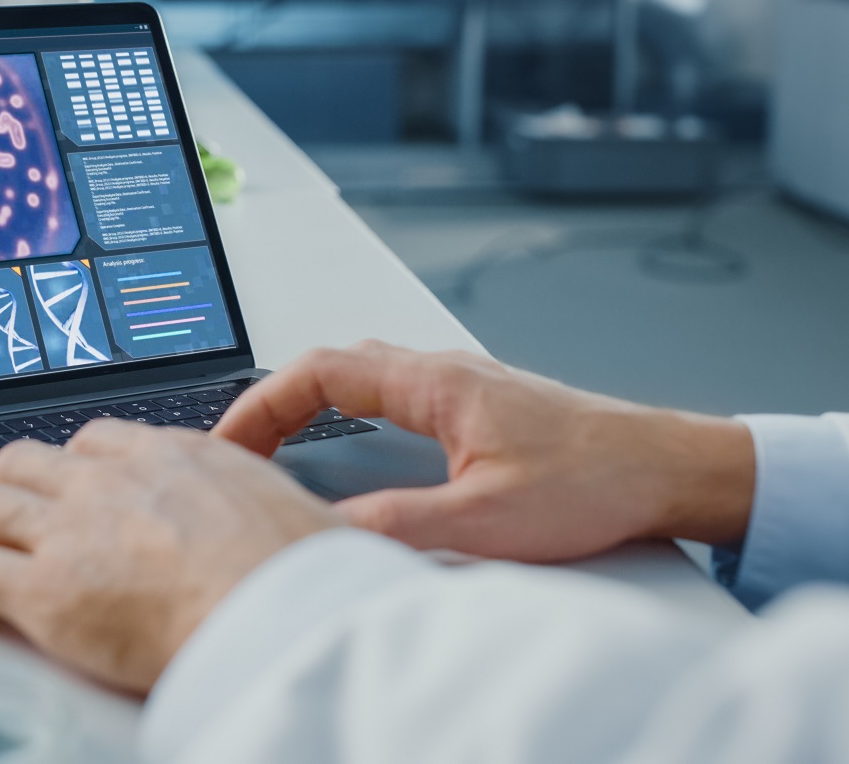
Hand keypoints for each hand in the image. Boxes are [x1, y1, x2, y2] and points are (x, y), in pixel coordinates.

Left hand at [0, 419, 339, 692]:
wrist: (282, 610)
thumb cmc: (306, 575)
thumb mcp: (302, 518)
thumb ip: (274, 516)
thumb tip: (313, 535)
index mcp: (175, 455)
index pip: (102, 442)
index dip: (69, 462)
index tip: (57, 473)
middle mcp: (113, 480)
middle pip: (32, 462)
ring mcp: (73, 530)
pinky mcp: (43, 588)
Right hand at [215, 342, 755, 561]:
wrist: (667, 467)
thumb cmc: (596, 478)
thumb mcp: (486, 518)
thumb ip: (398, 524)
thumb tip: (325, 531)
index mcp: (433, 381)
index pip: (318, 370)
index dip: (260, 405)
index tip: (229, 441)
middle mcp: (441, 369)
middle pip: (331, 364)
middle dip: (274, 402)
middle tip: (241, 445)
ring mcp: (460, 382)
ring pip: (362, 373)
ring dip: (311, 402)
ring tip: (280, 444)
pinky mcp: (478, 404)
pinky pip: (390, 390)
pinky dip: (348, 411)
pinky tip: (353, 447)